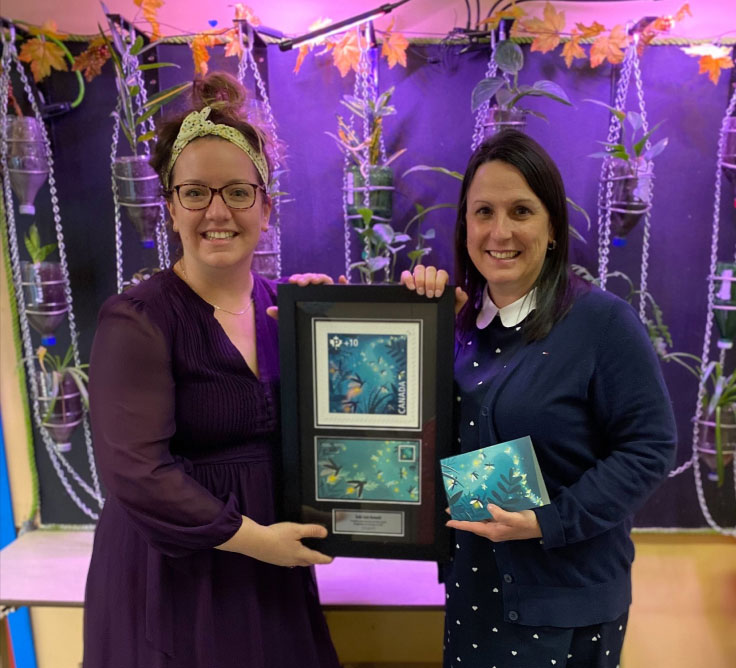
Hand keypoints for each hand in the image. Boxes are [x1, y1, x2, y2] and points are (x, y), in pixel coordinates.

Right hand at [216, 517, 332, 566]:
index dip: (326, 558)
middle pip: (308, 561)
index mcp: (301, 554)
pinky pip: (289, 559)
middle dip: (315, 558)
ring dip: (304, 557)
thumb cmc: (277, 535)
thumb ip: (311, 531)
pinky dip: (294, 556)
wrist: (255, 542)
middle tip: (321, 553)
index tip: (332, 558)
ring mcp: (283, 561)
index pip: (317, 558)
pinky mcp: (275, 559)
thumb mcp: (296, 530)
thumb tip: (325, 533)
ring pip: (298, 561)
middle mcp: (293, 561)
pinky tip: (290, 550)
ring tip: (307, 551)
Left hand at [267, 274, 347, 318]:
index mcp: (308, 292)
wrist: (320, 337)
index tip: (292, 280)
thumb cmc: (306, 323)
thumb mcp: (293, 319)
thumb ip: (281, 315)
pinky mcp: (340, 298)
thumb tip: (269, 310)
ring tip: (314, 281)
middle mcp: (319, 291)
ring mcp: (330, 293)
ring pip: (327, 280)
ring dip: (320, 277)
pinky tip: (342, 278)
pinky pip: (344, 288)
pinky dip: (344, 282)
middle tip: (301, 282)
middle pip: (315, 278)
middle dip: (308, 277)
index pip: (304, 281)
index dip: (299, 278)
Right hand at [400, 265, 468, 313]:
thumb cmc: (440, 311)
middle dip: (430, 282)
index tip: (438, 294)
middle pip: (431, 269)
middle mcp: (429, 277)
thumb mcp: (452, 307)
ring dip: (420, 280)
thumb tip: (458, 289)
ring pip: (419, 268)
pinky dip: (408, 278)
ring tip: (420, 292)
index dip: (440, 281)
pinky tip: (411, 288)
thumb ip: (460, 299)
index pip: (442, 273)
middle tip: (429, 295)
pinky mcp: (406, 282)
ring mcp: (417, 278)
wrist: (427, 322)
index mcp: (441, 280)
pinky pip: (405, 273)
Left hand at [446, 504, 541, 542]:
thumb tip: (488, 506)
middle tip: (451, 507)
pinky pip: (487, 517)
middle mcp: (493, 531)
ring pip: (480, 520)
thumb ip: (501, 514)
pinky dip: (481, 511)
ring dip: (471, 513)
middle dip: (462, 516)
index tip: (448, 521)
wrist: (541, 527)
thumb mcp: (515, 519)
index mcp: (493, 532)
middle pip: (473, 524)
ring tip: (461, 504)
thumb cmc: (528, 523)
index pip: (472, 527)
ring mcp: (497, 527)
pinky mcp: (502, 522)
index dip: (460, 524)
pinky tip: (479, 503)